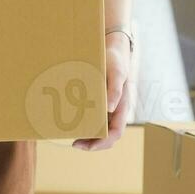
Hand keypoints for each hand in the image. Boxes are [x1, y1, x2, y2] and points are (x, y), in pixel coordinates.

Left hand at [73, 36, 134, 150]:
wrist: (112, 48)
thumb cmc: (116, 60)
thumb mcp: (116, 72)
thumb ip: (115, 90)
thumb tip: (110, 109)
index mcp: (122, 107)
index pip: (116, 133)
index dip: (102, 143)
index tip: (86, 146)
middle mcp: (116, 110)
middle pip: (107, 135)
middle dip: (92, 143)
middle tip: (75, 143)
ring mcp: (108, 107)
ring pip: (100, 129)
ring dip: (88, 136)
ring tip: (72, 136)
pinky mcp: (100, 102)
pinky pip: (94, 117)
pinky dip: (84, 123)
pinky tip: (72, 121)